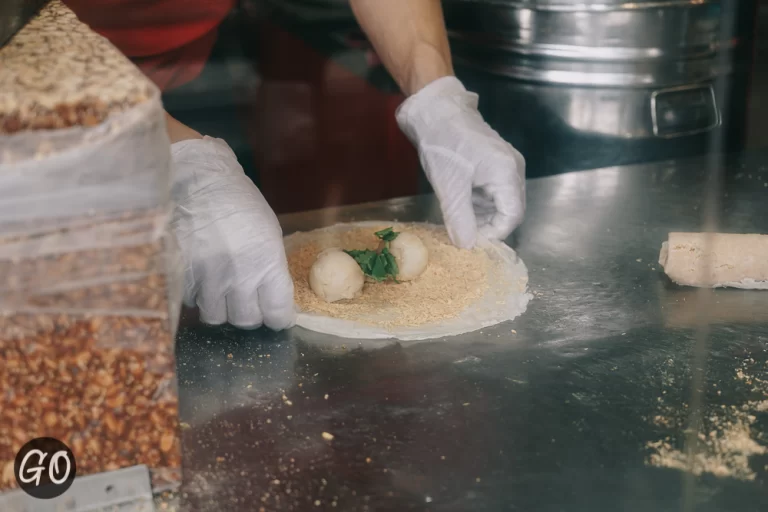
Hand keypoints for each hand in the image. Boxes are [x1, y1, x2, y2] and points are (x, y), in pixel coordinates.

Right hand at [170, 137, 294, 328]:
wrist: (196, 179)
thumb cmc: (238, 202)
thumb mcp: (268, 232)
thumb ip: (271, 269)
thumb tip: (274, 301)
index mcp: (268, 263)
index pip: (278, 313)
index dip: (278, 317)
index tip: (275, 314)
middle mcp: (240, 276)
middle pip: (247, 321)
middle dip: (249, 314)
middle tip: (246, 299)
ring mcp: (208, 279)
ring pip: (217, 317)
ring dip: (221, 307)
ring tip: (220, 287)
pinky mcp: (181, 276)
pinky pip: (192, 302)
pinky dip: (197, 295)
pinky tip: (200, 277)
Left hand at [396, 76, 524, 248]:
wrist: (433, 110)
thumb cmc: (443, 143)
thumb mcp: (449, 186)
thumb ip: (460, 218)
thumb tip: (467, 247)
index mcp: (507, 173)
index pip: (512, 216)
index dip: (494, 234)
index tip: (471, 242)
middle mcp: (511, 169)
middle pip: (508, 210)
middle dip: (487, 227)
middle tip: (462, 236)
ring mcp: (502, 166)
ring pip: (498, 203)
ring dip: (480, 217)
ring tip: (457, 223)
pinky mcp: (490, 165)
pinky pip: (489, 193)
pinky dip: (476, 205)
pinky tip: (458, 209)